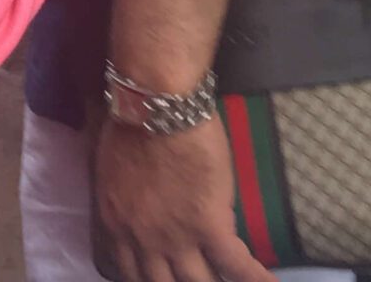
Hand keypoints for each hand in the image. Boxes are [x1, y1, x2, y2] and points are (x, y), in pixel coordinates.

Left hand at [90, 114, 273, 281]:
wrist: (156, 107)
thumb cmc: (133, 125)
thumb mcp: (115, 173)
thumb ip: (125, 201)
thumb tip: (137, 208)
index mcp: (118, 225)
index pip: (131, 272)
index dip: (149, 280)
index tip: (163, 277)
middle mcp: (144, 241)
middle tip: (196, 279)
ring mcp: (178, 238)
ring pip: (198, 281)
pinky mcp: (210, 226)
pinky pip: (236, 264)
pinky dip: (255, 278)